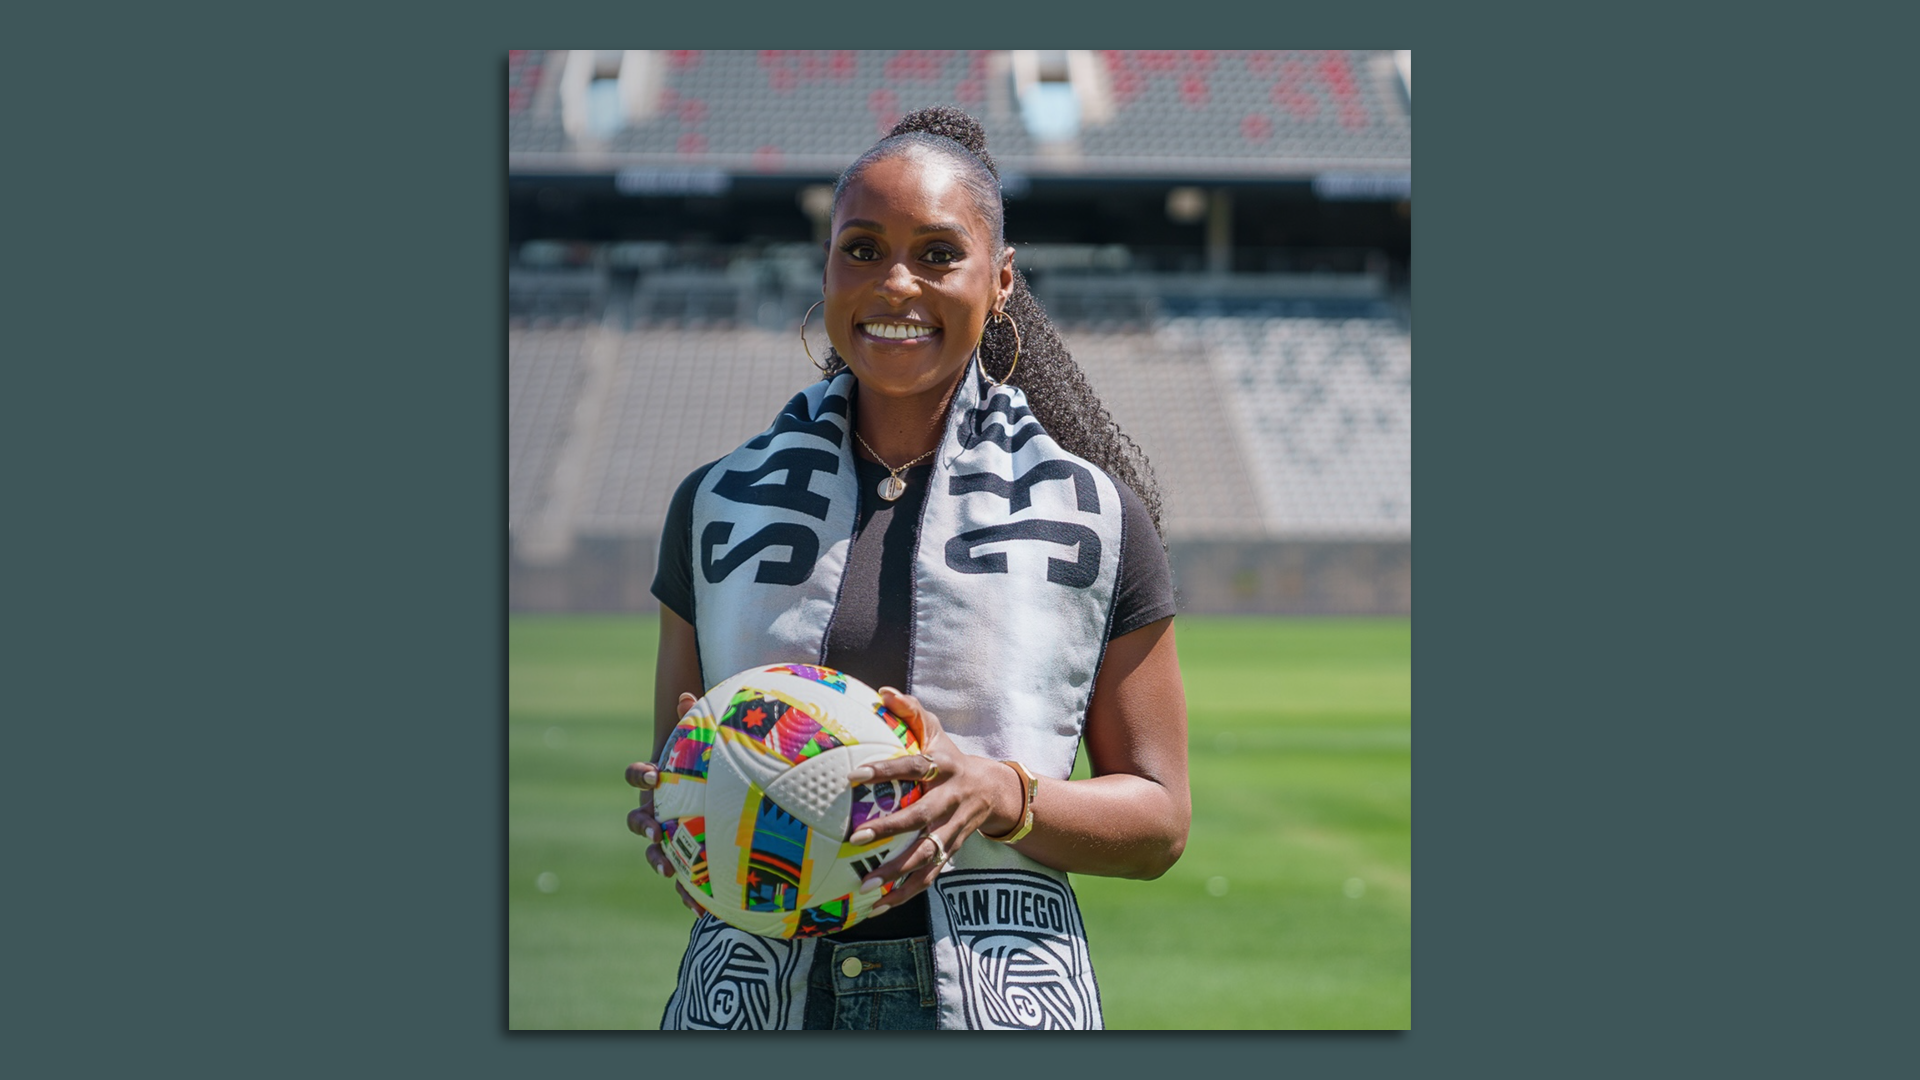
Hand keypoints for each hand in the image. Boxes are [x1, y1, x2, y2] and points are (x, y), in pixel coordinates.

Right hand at [624, 691, 702, 914]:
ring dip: (659, 863)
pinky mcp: (686, 861)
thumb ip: (697, 722)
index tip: (654, 775)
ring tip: (671, 873)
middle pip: (637, 820)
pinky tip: (703, 910)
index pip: (637, 776)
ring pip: (654, 853)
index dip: (639, 776)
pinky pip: (683, 881)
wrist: (722, 795)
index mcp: (658, 784)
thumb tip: (687, 694)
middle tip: (657, 830)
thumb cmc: (709, 765)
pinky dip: (688, 895)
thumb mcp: (705, 745)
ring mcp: (668, 837)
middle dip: (643, 827)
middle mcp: (656, 811)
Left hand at [842, 687, 1019, 914]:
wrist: (998, 791)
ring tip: (865, 884)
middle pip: (922, 818)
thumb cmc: (953, 757)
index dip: (886, 770)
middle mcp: (952, 800)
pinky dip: (905, 893)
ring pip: (927, 854)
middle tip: (856, 837)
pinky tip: (879, 906)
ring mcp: (954, 829)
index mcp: (946, 767)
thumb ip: (911, 711)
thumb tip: (881, 691)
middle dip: (891, 829)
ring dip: (897, 871)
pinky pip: (929, 876)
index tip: (853, 776)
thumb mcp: (937, 731)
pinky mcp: (952, 851)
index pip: (915, 767)